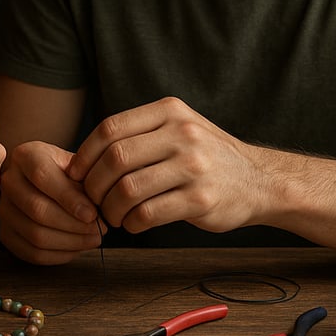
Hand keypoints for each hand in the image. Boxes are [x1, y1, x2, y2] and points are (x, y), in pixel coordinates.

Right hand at [0, 141, 105, 264]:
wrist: (45, 181)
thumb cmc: (66, 172)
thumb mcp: (76, 165)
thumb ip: (84, 181)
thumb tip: (95, 211)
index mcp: (25, 156)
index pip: (42, 176)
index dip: (68, 198)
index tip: (92, 214)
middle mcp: (8, 181)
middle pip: (37, 209)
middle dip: (73, 224)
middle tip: (99, 229)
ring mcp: (4, 209)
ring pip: (35, 234)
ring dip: (69, 242)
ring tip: (93, 239)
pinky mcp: (5, 234)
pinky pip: (32, 253)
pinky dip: (59, 255)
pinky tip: (78, 247)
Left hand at [66, 97, 261, 234]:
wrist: (260, 181)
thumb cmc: (207, 157)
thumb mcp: (179, 127)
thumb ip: (139, 133)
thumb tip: (83, 158)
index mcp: (170, 111)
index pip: (110, 128)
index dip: (85, 154)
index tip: (76, 174)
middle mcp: (182, 134)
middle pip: (115, 159)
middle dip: (94, 185)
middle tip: (92, 201)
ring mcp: (193, 166)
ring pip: (128, 189)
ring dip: (110, 209)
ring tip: (112, 216)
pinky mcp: (201, 199)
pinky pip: (148, 213)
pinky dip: (132, 223)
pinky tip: (134, 224)